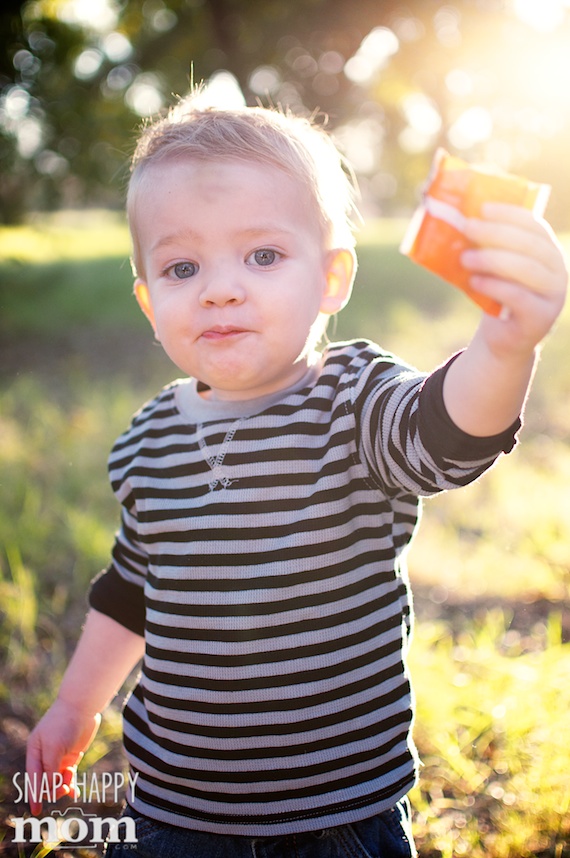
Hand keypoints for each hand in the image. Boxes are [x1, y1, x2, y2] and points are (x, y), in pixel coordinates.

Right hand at [25, 698, 100, 814]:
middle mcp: (44, 755)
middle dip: (52, 789)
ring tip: (71, 783)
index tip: (37, 810)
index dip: (35, 794)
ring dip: (63, 785)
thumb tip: (50, 787)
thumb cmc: (64, 723)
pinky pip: (68, 775)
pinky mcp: (71, 755)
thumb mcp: (54, 747)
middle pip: (45, 781)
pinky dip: (70, 783)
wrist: (82, 706)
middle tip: (64, 788)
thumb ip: (51, 768)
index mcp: (34, 750)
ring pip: (57, 780)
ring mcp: (58, 755)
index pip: (33, 777)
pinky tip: (75, 792)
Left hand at [461, 202, 567, 356]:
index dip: (510, 214)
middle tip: (467, 228)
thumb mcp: (495, 269)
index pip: (535, 226)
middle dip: (496, 233)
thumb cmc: (498, 295)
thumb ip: (486, 247)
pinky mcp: (540, 318)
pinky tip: (474, 282)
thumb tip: (456, 221)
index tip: (483, 208)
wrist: (503, 339)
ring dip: (492, 259)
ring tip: (465, 258)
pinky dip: (494, 286)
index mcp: (549, 252)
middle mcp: (558, 271)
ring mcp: (553, 296)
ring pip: (526, 269)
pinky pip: (519, 297)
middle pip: (530, 245)